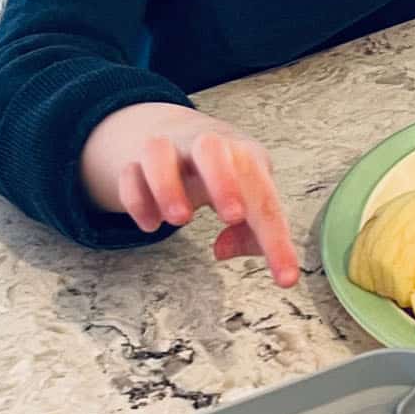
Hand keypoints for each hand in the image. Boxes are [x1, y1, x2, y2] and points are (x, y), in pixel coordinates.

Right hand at [81, 102, 299, 286]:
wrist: (177, 134)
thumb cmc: (225, 175)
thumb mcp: (248, 200)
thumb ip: (250, 233)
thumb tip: (224, 251)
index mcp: (243, 157)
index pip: (263, 197)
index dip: (276, 240)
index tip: (285, 278)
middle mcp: (204, 147)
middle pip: (211, 147)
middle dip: (223, 180)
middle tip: (232, 217)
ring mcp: (167, 151)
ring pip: (158, 152)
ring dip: (167, 186)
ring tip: (179, 221)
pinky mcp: (134, 162)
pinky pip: (129, 174)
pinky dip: (136, 199)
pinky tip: (150, 224)